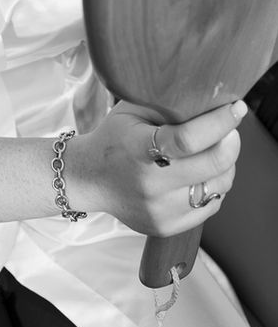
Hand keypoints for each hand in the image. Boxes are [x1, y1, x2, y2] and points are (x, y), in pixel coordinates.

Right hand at [67, 100, 246, 236]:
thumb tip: (208, 100)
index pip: (188, 139)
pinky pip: (210, 206)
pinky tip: (202, 173)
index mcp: (138, 149)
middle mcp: (150, 184)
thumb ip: (165, 105)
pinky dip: (213, 187)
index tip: (236, 109)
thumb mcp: (131, 110)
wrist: (90, 178)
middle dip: (230, 143)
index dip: (219, 123)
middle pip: (211, 165)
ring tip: (215, 151)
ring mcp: (159, 209)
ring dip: (225, 166)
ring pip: (217, 187)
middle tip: (230, 130)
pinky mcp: (167, 226)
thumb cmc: (114, 137)